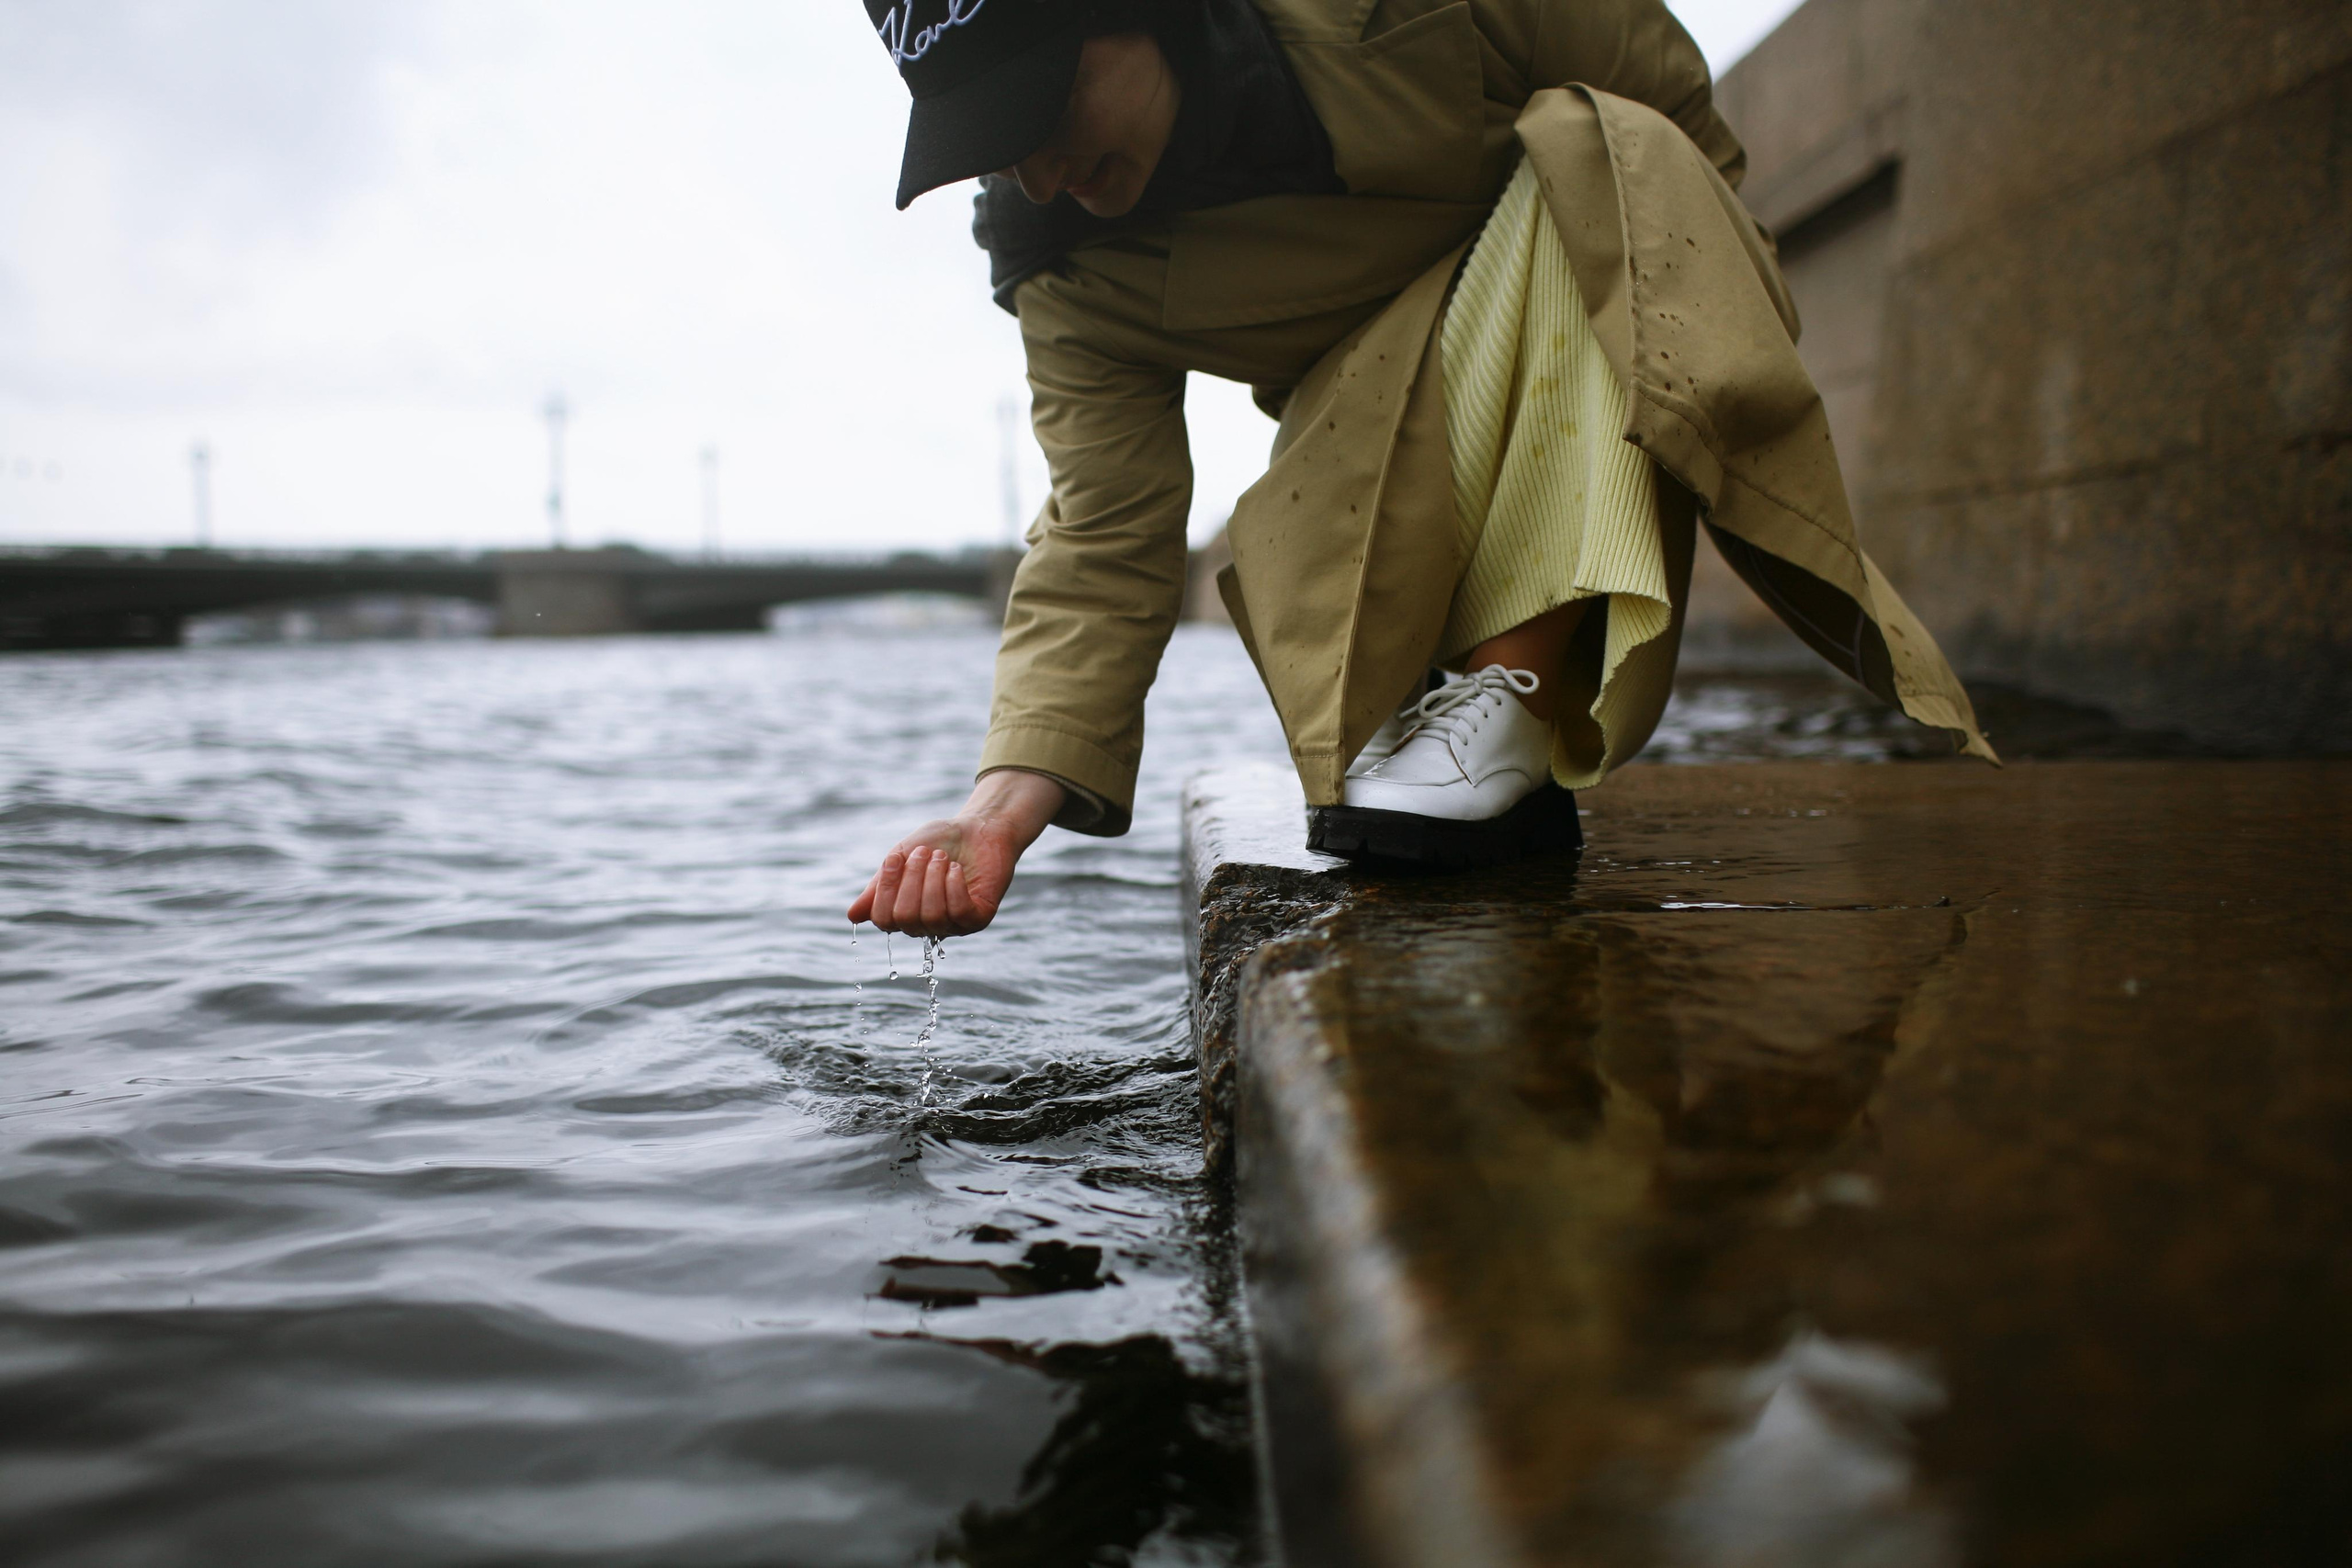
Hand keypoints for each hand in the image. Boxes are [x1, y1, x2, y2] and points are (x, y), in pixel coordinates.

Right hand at [847, 770, 1066, 937]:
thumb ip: (879, 886)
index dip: (886, 889)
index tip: (896, 857)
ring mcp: (954, 925)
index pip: (884, 919)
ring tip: (942, 858)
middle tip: (925, 854)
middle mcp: (927, 925)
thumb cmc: (939, 842)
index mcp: (905, 912)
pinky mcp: (978, 918)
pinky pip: (958, 912)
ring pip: (932, 915)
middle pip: (906, 918)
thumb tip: (853, 916)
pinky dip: (954, 885)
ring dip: (934, 878)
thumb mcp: (901, 858)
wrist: (979, 827)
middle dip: (913, 879)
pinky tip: (956, 869)